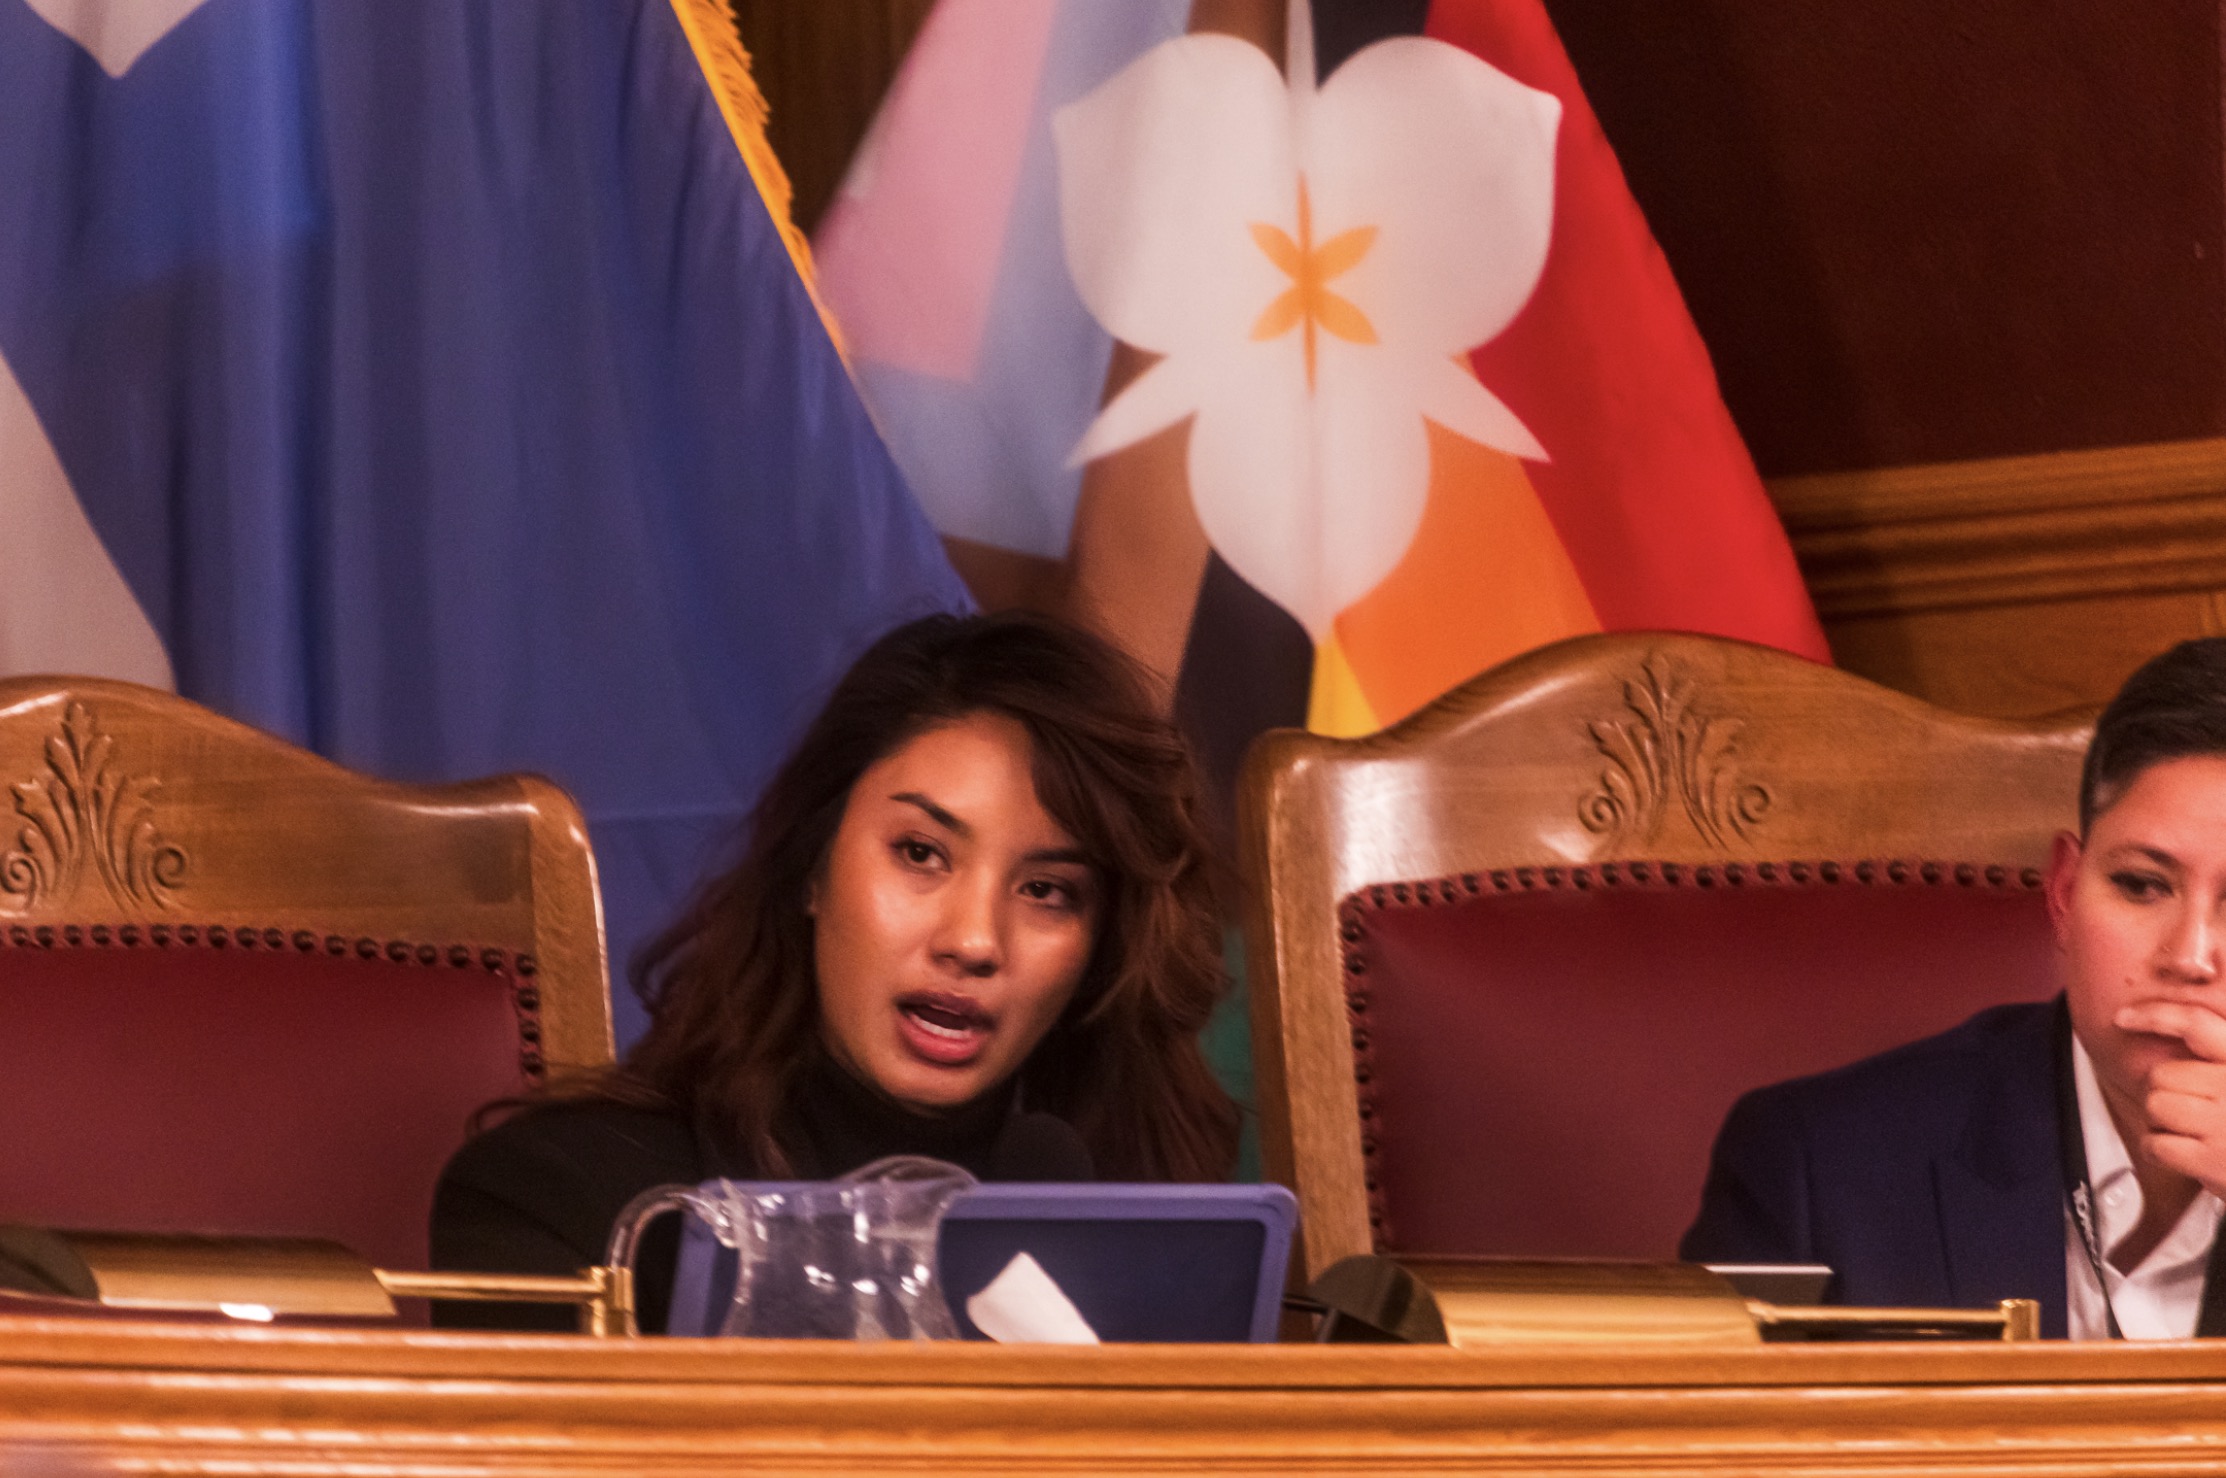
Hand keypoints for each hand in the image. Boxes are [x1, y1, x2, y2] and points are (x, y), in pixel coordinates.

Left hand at [2115, 1001, 2225, 1198]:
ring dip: (2162, 1124)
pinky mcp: (2211, 1159)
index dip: (2155, 1015)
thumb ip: (2215, 1062)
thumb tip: (2163, 1025)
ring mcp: (2223, 1123)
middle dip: (2164, 1095)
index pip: (2196, 1024)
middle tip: (2190, 1115)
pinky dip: (2160, 1151)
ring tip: (2192, 1135)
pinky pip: (2155, 1143)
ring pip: (2155, 1106)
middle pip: (2161, 1075)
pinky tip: (2184, 1155)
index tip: (2122, 1018)